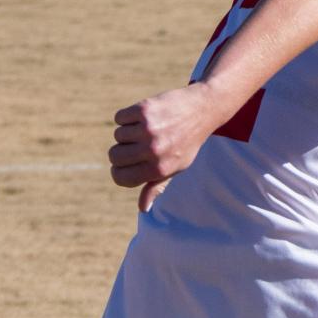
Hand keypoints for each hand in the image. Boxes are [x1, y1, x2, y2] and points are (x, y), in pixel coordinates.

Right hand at [109, 85, 219, 209]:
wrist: (202, 110)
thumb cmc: (187, 142)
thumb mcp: (176, 167)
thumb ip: (156, 186)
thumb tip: (142, 208)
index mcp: (159, 169)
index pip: (121, 177)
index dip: (118, 171)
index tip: (124, 164)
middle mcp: (153, 151)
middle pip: (114, 156)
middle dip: (120, 150)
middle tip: (136, 144)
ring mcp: (148, 130)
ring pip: (118, 135)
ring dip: (127, 131)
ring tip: (147, 128)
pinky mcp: (144, 110)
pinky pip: (119, 118)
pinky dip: (127, 117)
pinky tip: (145, 116)